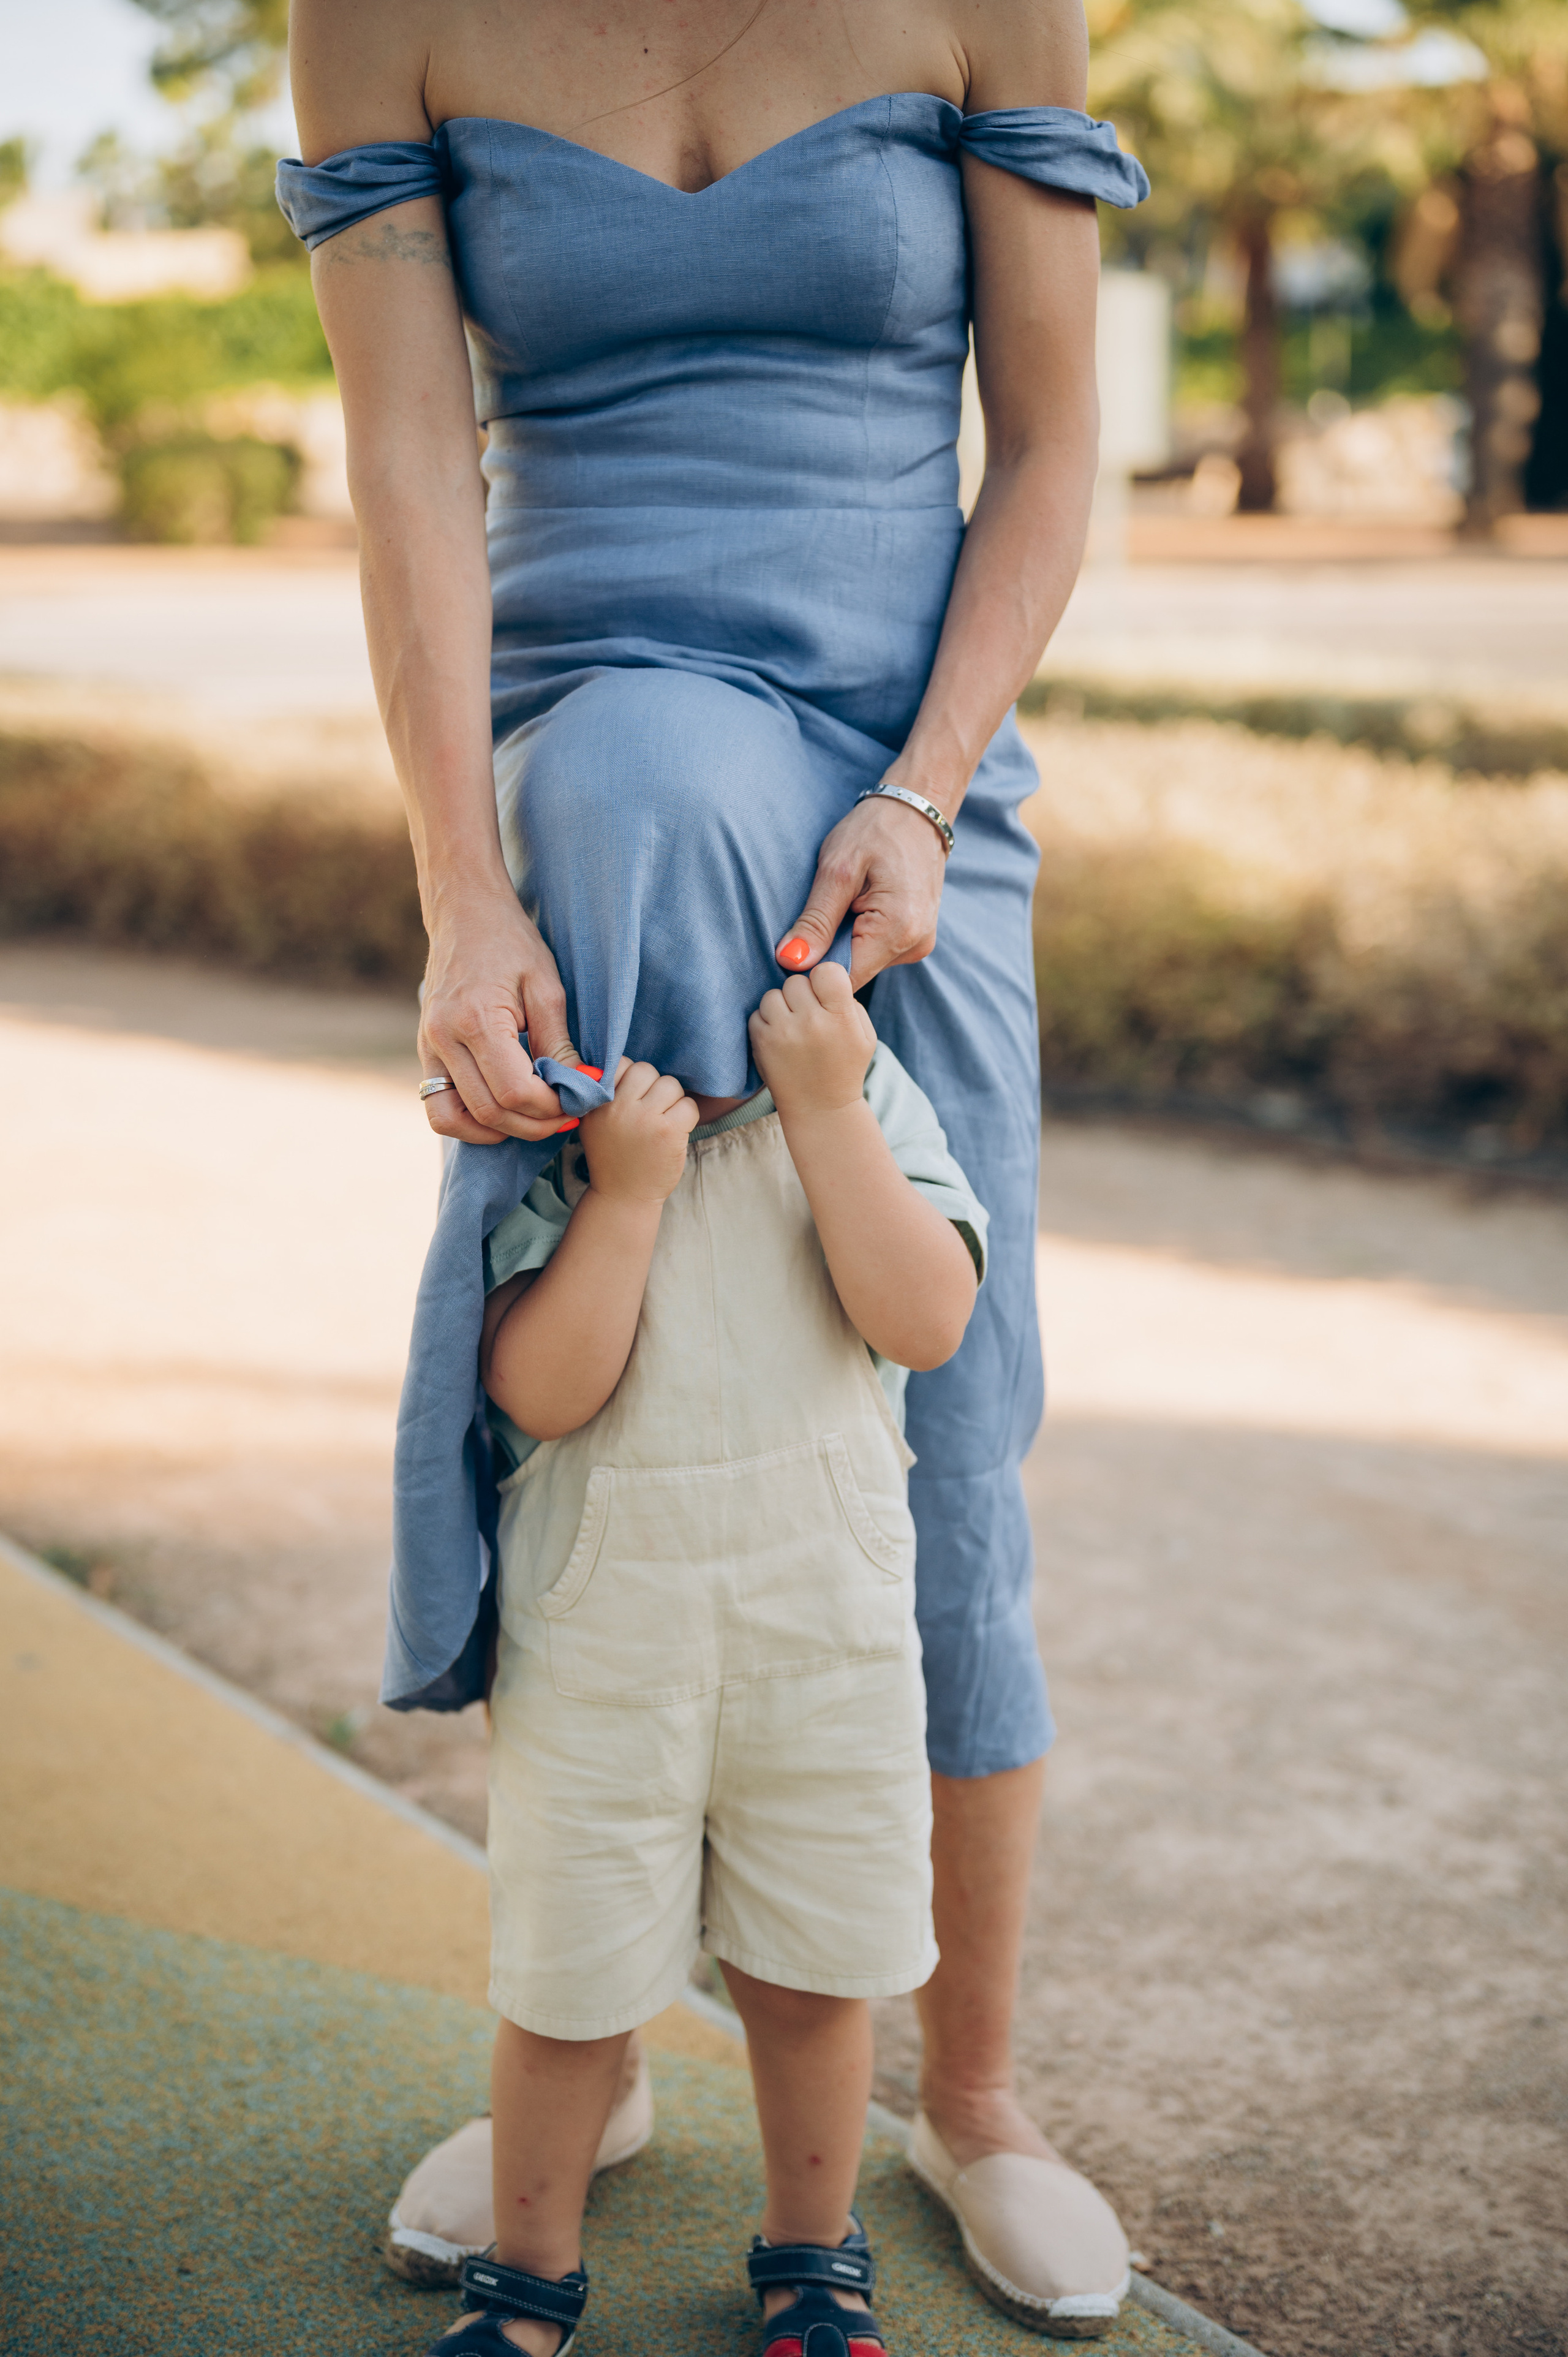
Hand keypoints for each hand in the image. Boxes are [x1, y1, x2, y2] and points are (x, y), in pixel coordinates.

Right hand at [419, 889, 578, 1143]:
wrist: (464, 911)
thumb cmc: (511, 942)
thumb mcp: (546, 987)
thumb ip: (560, 1044)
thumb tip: (583, 1087)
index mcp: (476, 1020)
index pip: (515, 1091)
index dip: (550, 1108)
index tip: (577, 1101)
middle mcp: (442, 1038)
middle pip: (489, 1112)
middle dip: (533, 1124)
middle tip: (565, 1117)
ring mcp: (427, 1047)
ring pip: (454, 1119)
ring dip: (497, 1131)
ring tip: (533, 1120)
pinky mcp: (424, 1050)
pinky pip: (438, 1106)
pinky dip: (468, 1121)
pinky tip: (502, 1112)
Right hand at [579, 1058, 699, 1203]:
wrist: (623, 1196)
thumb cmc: (613, 1157)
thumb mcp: (594, 1123)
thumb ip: (603, 1094)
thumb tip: (620, 1064)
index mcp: (599, 1102)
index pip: (621, 1064)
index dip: (631, 1078)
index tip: (633, 1096)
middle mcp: (620, 1107)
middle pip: (648, 1070)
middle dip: (653, 1087)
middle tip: (651, 1109)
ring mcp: (645, 1119)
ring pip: (670, 1085)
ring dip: (672, 1101)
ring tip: (663, 1121)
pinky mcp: (669, 1132)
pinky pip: (689, 1106)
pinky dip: (687, 1117)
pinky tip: (676, 1131)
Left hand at [749, 964, 875, 1120]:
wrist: (821, 1108)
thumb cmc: (845, 1066)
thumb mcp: (865, 1034)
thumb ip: (849, 1000)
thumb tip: (824, 973)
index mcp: (841, 1017)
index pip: (826, 970)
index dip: (824, 978)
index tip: (824, 993)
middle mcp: (812, 1022)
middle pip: (796, 981)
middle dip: (801, 995)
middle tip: (808, 1015)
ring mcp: (784, 1032)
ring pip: (773, 995)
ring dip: (781, 1007)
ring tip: (792, 1027)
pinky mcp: (762, 1043)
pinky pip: (757, 1014)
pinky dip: (766, 1022)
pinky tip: (780, 1039)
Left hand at [777, 792, 947, 988]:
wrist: (917, 810)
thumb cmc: (876, 830)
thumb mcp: (836, 870)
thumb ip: (815, 921)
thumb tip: (790, 961)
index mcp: (898, 931)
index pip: (842, 978)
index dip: (812, 969)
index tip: (795, 945)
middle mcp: (914, 946)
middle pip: (853, 973)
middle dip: (827, 951)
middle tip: (821, 911)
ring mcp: (918, 944)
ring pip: (862, 962)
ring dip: (843, 941)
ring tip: (845, 903)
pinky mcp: (915, 938)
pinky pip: (876, 951)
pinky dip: (859, 934)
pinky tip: (858, 906)